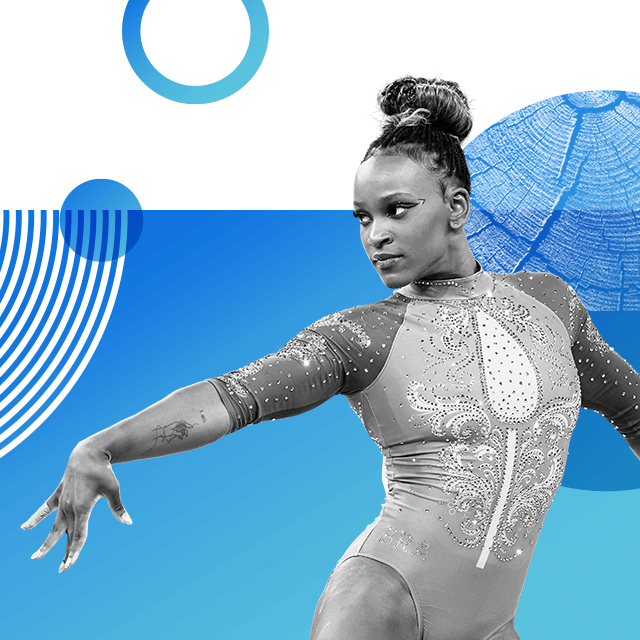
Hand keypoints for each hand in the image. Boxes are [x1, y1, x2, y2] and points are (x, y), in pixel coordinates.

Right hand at [21, 441, 132, 572]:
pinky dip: (35, 518)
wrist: (88, 453)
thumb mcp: (113, 489)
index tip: (69, 565)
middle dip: (65, 553)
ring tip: (36, 557)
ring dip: (46, 542)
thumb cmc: (103, 471)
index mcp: (82, 508)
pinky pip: (45, 508)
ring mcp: (62, 501)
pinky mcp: (58, 493)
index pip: (79, 535)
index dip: (75, 551)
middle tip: (62, 570)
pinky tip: (25, 528)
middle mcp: (69, 507)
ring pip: (53, 526)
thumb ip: (117, 508)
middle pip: (66, 535)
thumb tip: (128, 522)